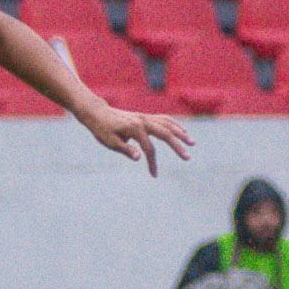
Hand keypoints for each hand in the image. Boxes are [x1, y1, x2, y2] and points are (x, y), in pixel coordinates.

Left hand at [79, 104, 194, 176]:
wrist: (97, 113)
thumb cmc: (102, 129)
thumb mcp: (110, 142)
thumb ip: (126, 150)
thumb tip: (140, 157)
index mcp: (135, 129)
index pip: (149, 149)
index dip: (152, 163)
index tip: (154, 175)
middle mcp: (143, 121)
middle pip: (165, 134)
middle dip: (177, 146)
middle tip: (188, 157)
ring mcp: (144, 117)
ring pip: (167, 124)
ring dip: (180, 133)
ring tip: (192, 143)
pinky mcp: (144, 117)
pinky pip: (163, 119)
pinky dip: (174, 124)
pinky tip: (181, 131)